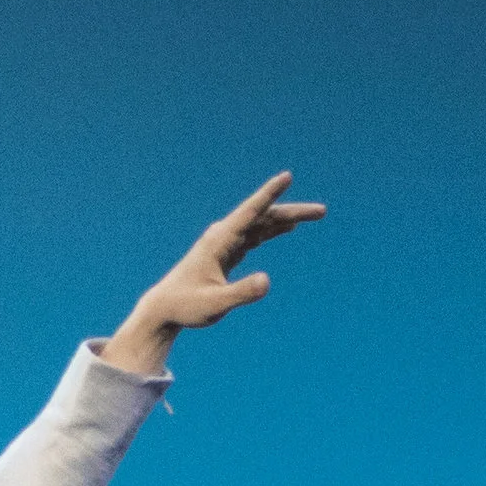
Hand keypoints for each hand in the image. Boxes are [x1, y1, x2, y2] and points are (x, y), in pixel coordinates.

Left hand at [103, 173, 325, 373]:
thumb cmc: (186, 306)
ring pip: (261, 225)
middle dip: (292, 211)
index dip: (269, 194)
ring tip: (315, 216)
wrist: (164, 309)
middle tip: (321, 211)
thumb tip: (267, 281)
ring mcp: (225, 243)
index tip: (287, 176)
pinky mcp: (227, 254)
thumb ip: (241, 293)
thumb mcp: (215, 305)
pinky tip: (287, 229)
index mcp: (219, 240)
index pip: (250, 212)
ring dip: (286, 220)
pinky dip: (272, 230)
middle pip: (263, 217)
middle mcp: (223, 236)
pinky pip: (254, 236)